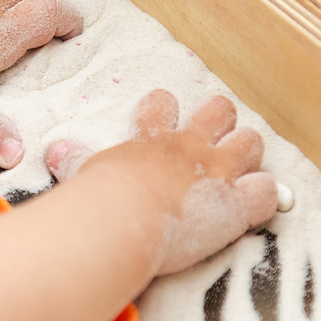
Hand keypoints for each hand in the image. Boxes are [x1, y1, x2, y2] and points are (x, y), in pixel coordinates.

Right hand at [45, 90, 276, 274]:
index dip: (165, 108)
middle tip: (213, 140)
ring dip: (248, 154)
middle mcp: (190, 147)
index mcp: (152, 137)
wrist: (124, 216)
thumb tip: (54, 151)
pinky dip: (263, 198)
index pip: (162, 104)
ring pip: (251, 142)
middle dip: (221, 121)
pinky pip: (267, 192)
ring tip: (241, 170)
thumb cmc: (100, 196)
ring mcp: (217, 172)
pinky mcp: (236, 203)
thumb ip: (74, 159)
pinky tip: (254, 207)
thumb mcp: (83, 170)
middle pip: (219, 111)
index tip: (164, 116)